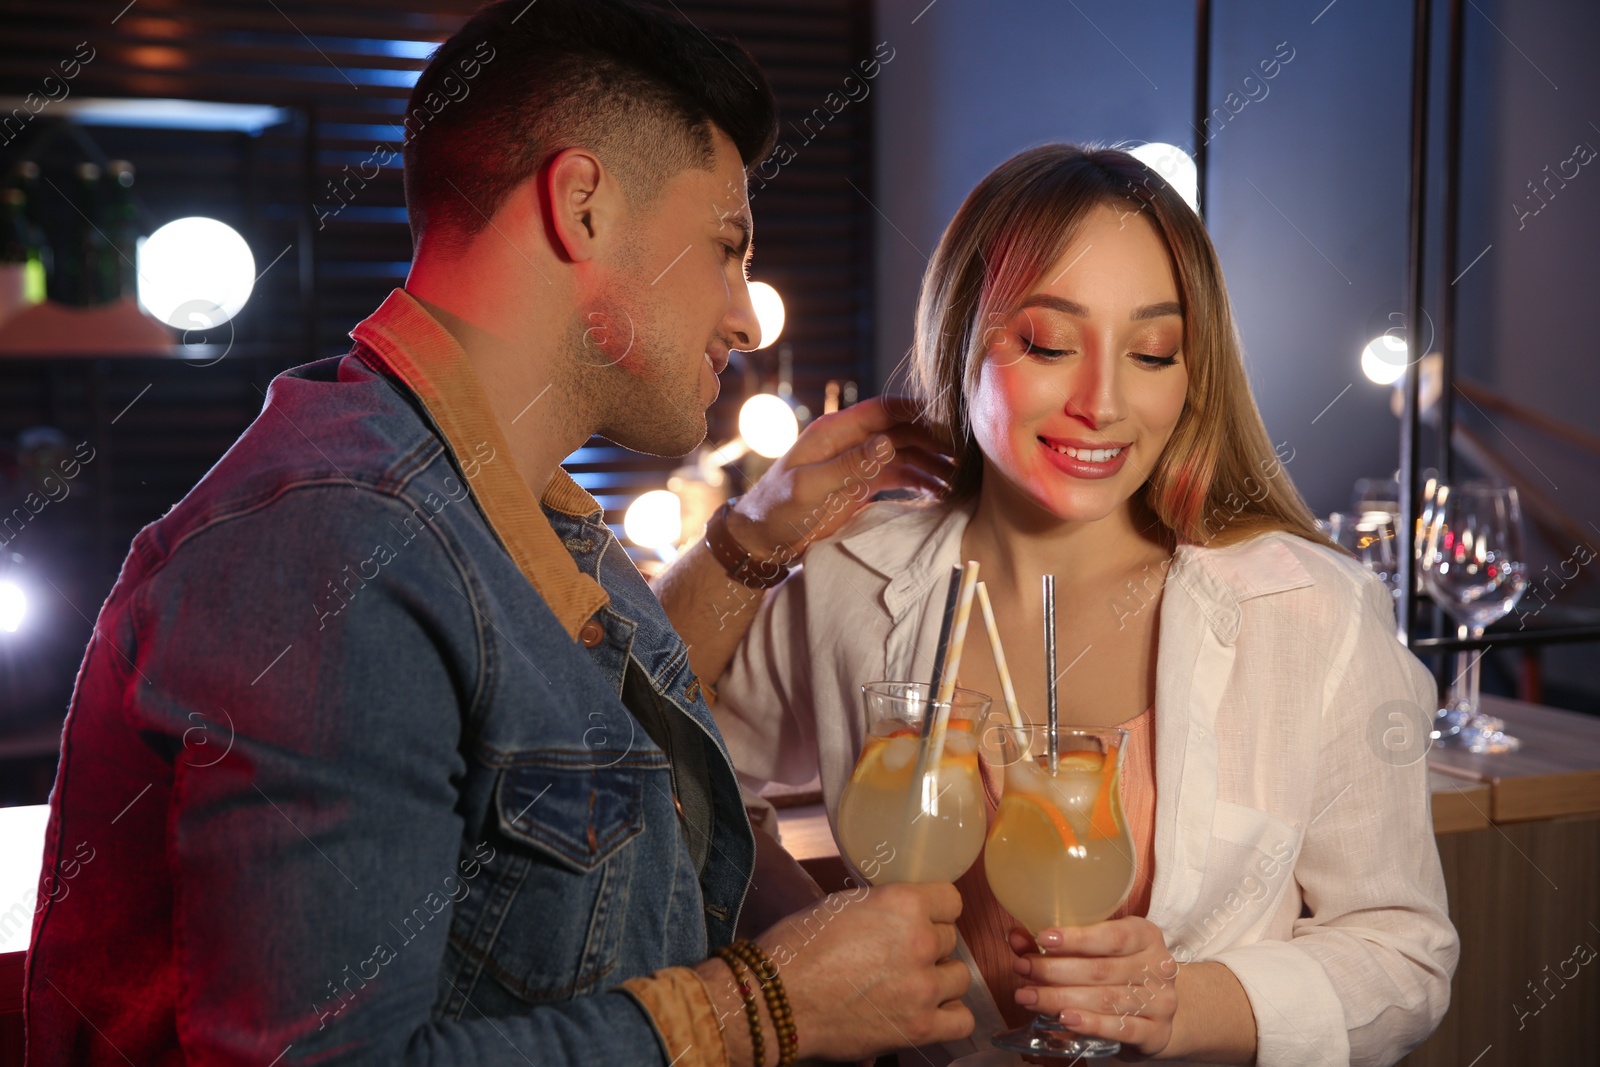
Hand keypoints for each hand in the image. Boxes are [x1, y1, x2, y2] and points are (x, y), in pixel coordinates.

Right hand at [718, 882, 973, 1061]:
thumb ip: (882, 908)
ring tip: (911, 984)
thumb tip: (901, 916)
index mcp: (902, 903)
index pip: (951, 900)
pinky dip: (948, 1015)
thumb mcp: (842, 906)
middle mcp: (920, 941)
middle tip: (898, 957)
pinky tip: (928, 1010)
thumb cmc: (797, 948)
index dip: (933, 910)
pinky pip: (962, 1020)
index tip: (920, 919)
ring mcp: (923, 987)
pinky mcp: (919, 1027)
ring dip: (939, 979)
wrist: (775, 999)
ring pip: (959, 977)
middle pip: (950, 939)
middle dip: (928, 946)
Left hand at [726, 396, 953, 559]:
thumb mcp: (809, 487)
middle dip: (933, 441)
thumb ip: (848, 465)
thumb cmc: (776, 509)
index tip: (948, 422)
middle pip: (902, 431)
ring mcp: (858, 464)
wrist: (760, 539)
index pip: (884, 410)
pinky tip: (940, 493)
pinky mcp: (861, 486)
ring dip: (931, 464)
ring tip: (959, 480)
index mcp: (835, 431)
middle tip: (964, 457)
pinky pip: (899, 478)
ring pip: (905, 455)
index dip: (917, 411)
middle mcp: (850, 442)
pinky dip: (920, 483)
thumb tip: (888, 442)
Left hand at [1009, 918, 1177, 1057]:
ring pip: (1105, 1000)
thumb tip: (1016, 937)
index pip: (1112, 936)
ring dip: (1061, 998)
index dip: (1076, 938)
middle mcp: (1157, 967)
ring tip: (1029, 997)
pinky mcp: (1156, 1032)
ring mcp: (1160, 1001)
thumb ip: (1058, 945)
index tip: (1043, 939)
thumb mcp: (1099, 951)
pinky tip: (1064, 1019)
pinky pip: (1120, 1028)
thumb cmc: (1122, 972)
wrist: (1161, 1012)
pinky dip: (1090, 1024)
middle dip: (1055, 970)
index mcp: (1145, 936)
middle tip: (1022, 969)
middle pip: (1101, 970)